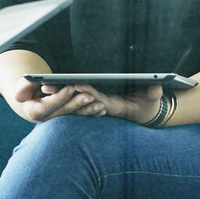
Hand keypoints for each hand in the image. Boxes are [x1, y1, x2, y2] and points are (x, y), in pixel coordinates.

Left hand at [35, 82, 162, 124]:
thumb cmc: (146, 106)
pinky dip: (62, 94)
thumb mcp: (152, 101)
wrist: (142, 113)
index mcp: (111, 105)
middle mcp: (99, 105)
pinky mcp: (91, 103)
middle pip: (78, 98)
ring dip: (58, 92)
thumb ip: (153, 94)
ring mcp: (94, 105)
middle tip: (46, 85)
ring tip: (43, 84)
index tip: (72, 85)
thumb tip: (157, 87)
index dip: (85, 91)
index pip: (96, 97)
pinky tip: (50, 87)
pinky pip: (73, 100)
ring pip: (73, 99)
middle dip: (63, 92)